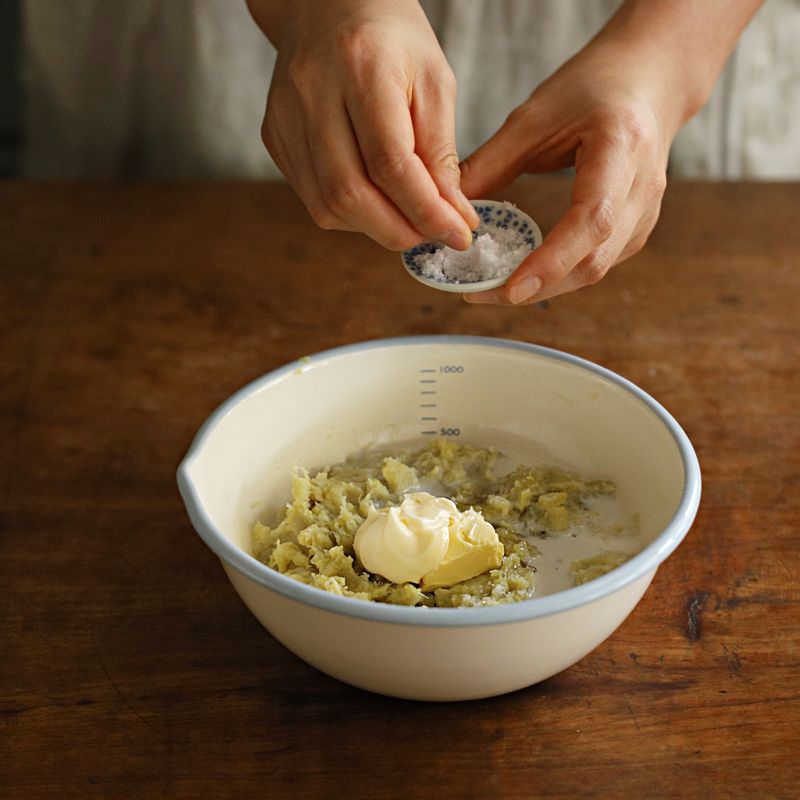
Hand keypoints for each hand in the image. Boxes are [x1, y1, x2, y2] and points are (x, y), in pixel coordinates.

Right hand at [250, 0, 477, 250]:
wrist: (330, 6)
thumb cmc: (393, 41)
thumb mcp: (434, 83)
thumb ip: (441, 153)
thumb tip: (453, 217)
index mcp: (361, 68)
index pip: (391, 164)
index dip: (427, 211)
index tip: (459, 235)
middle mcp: (312, 93)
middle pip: (350, 193)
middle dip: (398, 230)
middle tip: (432, 237)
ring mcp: (284, 117)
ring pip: (326, 206)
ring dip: (374, 228)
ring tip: (406, 219)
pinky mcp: (274, 136)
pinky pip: (312, 198)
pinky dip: (350, 214)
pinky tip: (375, 202)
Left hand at [460, 37, 676, 304]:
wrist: (650, 77)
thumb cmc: (593, 86)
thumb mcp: (535, 114)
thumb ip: (490, 162)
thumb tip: (445, 208)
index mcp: (621, 148)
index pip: (592, 219)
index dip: (553, 260)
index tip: (511, 288)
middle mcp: (643, 188)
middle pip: (594, 259)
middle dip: (537, 286)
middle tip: (481, 294)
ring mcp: (646, 213)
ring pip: (595, 270)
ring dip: (545, 287)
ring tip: (493, 288)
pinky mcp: (637, 228)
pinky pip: (597, 263)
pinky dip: (558, 274)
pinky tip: (524, 273)